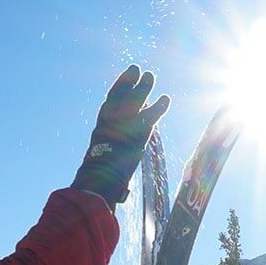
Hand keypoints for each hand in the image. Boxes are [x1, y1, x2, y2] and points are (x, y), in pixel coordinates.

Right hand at [71, 65, 169, 206]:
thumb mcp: (102, 170)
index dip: (119, 88)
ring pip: (135, 101)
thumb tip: (123, 194)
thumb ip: (114, 172)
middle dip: (131, 83)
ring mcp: (124, 125)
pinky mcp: (138, 132)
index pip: (109, 103)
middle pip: (121, 97)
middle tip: (139, 70)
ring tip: (151, 75)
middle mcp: (111, 122)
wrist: (100, 179)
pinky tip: (166, 99)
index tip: (125, 77)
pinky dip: (159, 108)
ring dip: (143, 88)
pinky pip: (151, 116)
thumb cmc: (98, 181)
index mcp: (101, 129)